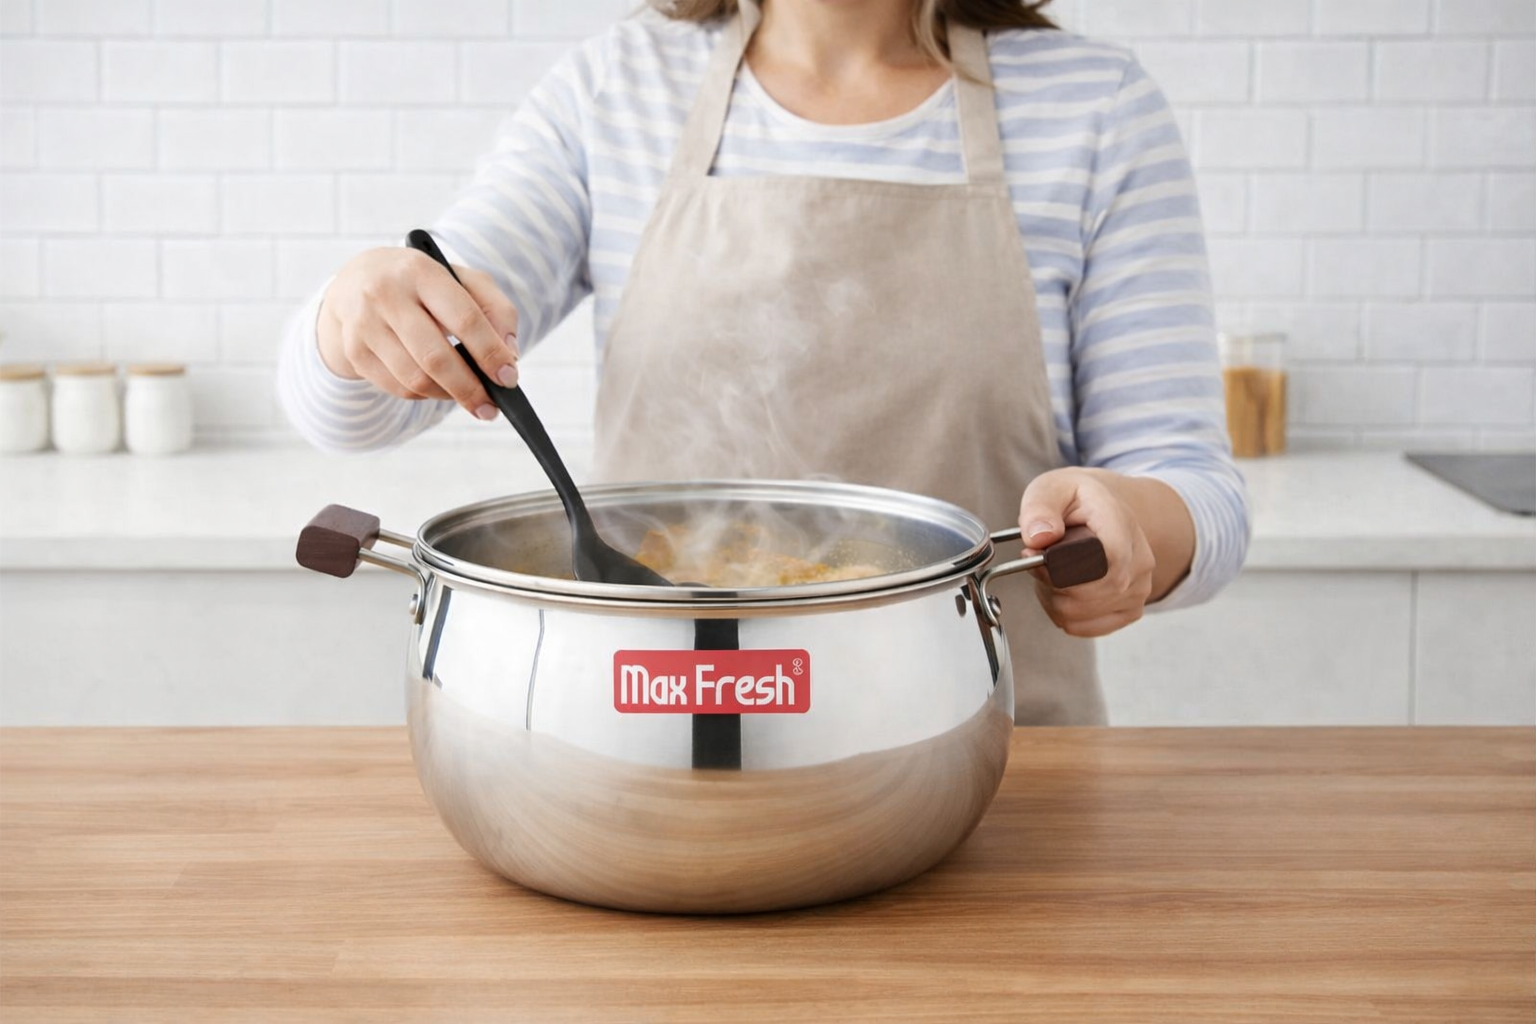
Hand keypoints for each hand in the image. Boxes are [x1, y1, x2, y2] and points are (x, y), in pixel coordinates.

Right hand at [316, 247, 519, 419]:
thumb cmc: (421, 283)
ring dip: (448, 395)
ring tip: (468, 397)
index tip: (509, 378)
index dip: (490, 352)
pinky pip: (397, 388)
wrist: (356, 279)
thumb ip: (495, 309)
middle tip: (491, 408)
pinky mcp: (353, 351)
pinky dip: (424, 394)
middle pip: (435, 357)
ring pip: (415, 379)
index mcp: (421, 271)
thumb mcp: (461, 279)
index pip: (464, 318)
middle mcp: (386, 295)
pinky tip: (437, 386)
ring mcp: (364, 324)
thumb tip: (509, 354)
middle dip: (469, 389)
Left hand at [1017, 467, 1156, 637]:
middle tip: (1037, 561)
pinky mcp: (1129, 611)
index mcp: (1122, 524)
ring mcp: (1138, 590)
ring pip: (1078, 614)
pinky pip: (1083, 627)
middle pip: (1086, 595)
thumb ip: (1040, 508)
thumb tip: (1039, 537)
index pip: (1105, 562)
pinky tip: (1063, 589)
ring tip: (1051, 572)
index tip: (1034, 553)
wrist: (1104, 510)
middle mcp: (1140, 562)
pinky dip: (1062, 613)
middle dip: (1049, 582)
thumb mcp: (1051, 489)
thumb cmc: (1077, 500)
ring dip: (1052, 597)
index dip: (1061, 567)